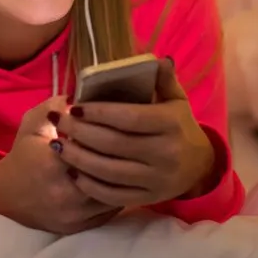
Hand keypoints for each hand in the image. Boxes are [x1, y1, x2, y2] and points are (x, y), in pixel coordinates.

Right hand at [0, 96, 121, 234]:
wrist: (5, 197)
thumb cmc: (23, 155)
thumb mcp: (32, 123)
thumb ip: (55, 105)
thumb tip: (83, 92)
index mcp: (53, 165)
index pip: (95, 146)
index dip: (109, 132)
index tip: (117, 122)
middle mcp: (66, 194)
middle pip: (109, 171)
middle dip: (122, 154)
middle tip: (132, 139)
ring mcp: (75, 214)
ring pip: (114, 193)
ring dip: (125, 176)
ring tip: (132, 158)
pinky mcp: (80, 227)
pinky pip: (111, 210)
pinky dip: (119, 194)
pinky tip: (123, 179)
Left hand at [55, 58, 218, 206]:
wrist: (199, 166)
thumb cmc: (179, 126)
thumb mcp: (176, 100)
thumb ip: (164, 79)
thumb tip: (157, 59)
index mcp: (171, 124)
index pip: (129, 117)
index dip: (98, 112)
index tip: (74, 106)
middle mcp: (165, 153)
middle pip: (113, 144)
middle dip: (80, 132)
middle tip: (59, 121)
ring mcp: (156, 179)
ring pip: (108, 171)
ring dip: (77, 158)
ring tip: (57, 144)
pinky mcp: (147, 198)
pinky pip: (112, 195)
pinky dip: (89, 184)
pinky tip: (72, 171)